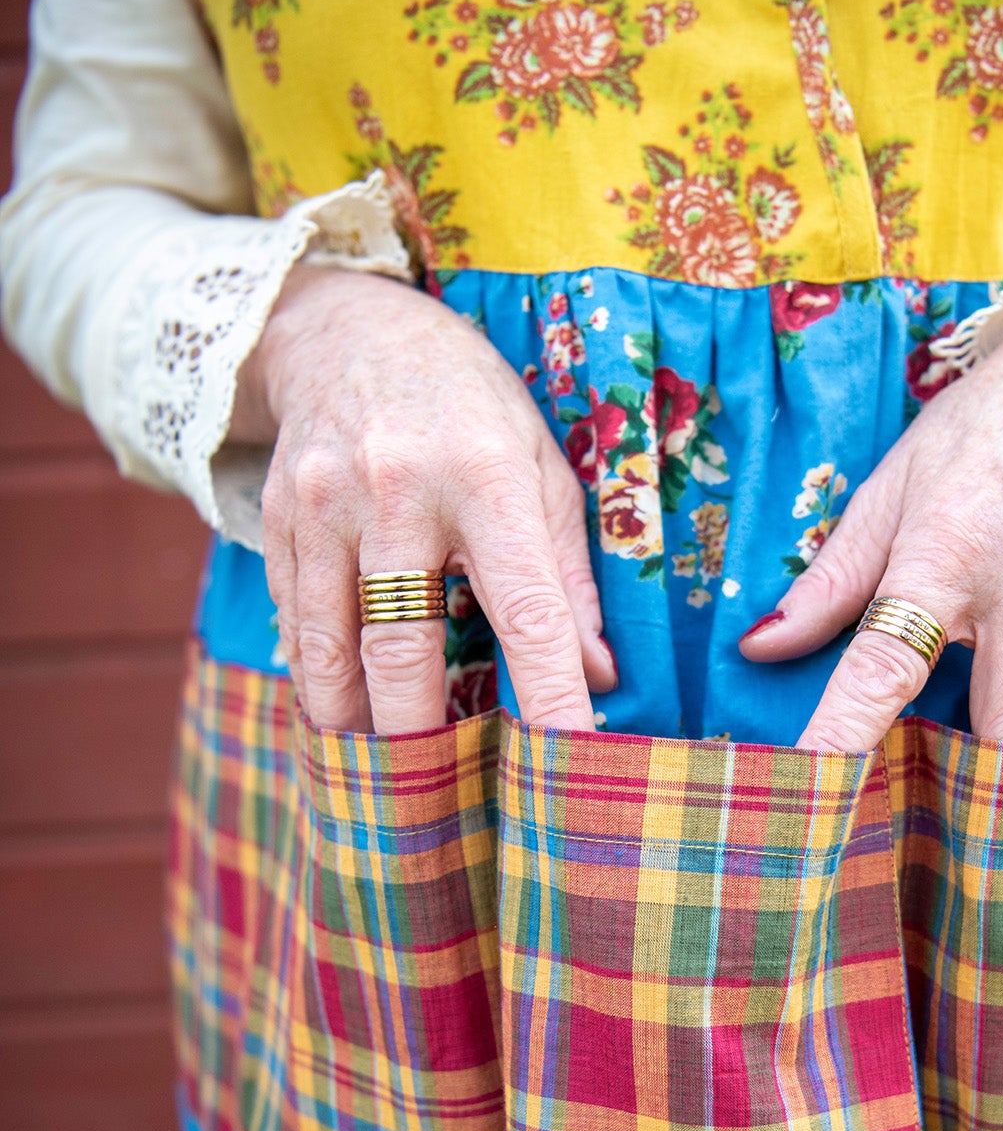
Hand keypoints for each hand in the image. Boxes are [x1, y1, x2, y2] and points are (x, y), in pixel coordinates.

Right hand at [232, 267, 613, 736]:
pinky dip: (320, 684)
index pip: (528, 611)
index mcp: (489, 477)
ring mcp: (326, 506)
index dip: (550, 696)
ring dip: (357, 730)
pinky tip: (343, 719)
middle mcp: (399, 492)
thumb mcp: (543, 465)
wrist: (351, 327)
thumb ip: (568, 573)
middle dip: (423, 739)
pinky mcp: (278, 518)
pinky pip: (295, 627)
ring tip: (385, 782)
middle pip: (404, 651)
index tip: (570, 762)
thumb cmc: (473, 408)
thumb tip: (597, 675)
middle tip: (445, 803)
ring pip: (333, 654)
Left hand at [740, 317, 1002, 750]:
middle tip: (942, 818)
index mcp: (945, 553)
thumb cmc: (979, 436)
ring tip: (1001, 789)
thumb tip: (759, 647)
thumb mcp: (892, 491)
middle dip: (978, 787)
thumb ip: (830, 581)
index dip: (847, 733)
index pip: (886, 665)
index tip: (815, 790)